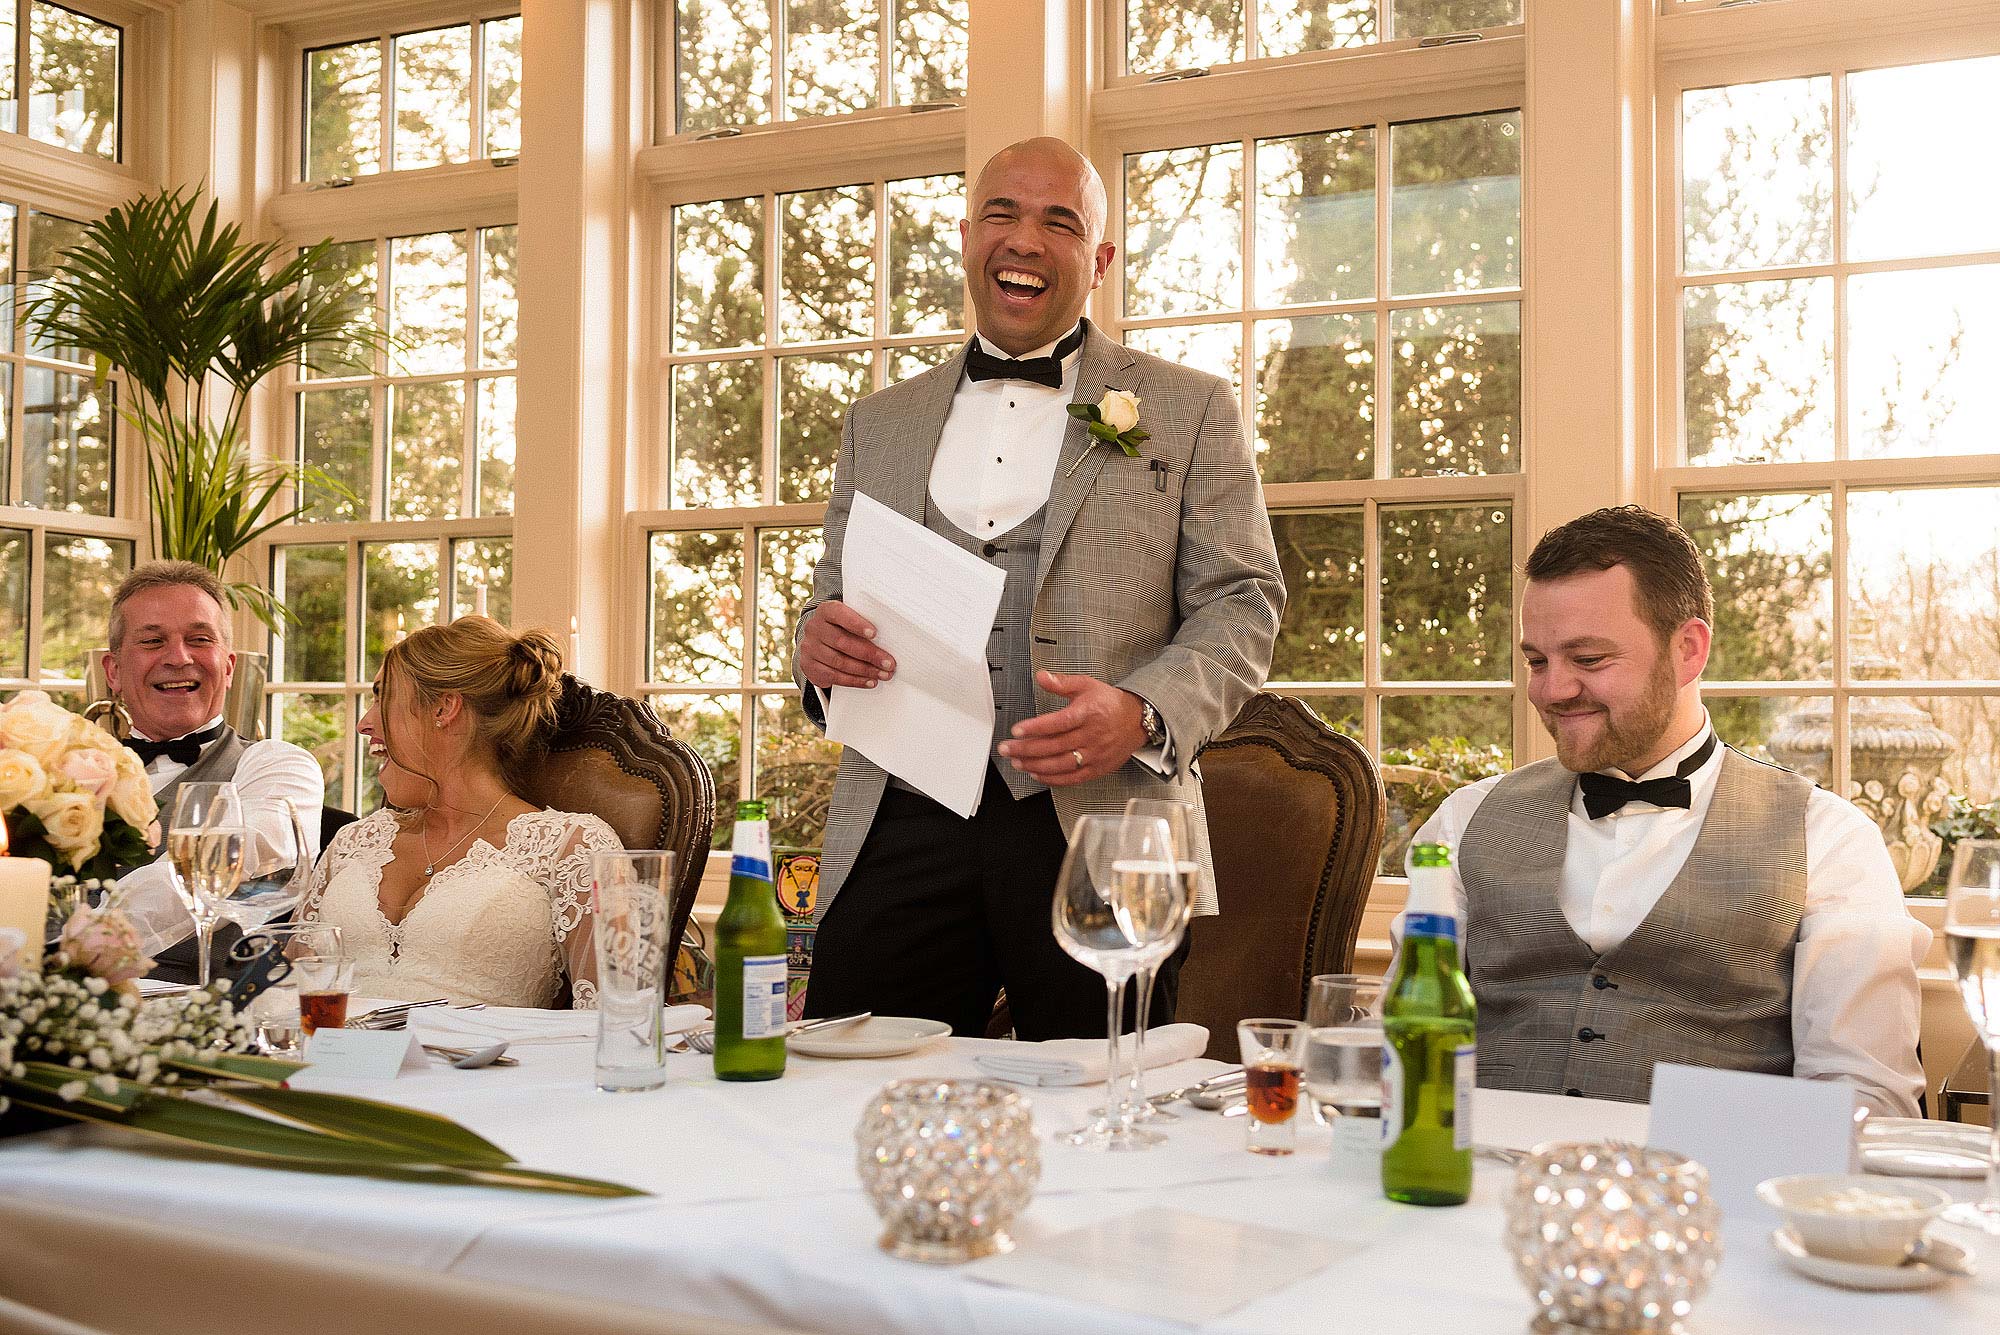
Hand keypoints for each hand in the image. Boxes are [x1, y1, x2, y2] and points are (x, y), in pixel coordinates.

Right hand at [799, 600, 894, 690]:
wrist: (819, 641)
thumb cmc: (843, 628)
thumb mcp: (850, 619)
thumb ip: (865, 622)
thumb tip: (893, 635)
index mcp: (826, 611)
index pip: (839, 614)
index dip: (856, 623)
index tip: (874, 633)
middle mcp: (814, 628)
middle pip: (842, 642)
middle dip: (869, 654)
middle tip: (889, 663)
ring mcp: (809, 648)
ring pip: (839, 662)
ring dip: (865, 670)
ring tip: (883, 674)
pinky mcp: (809, 666)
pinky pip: (833, 676)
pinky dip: (854, 681)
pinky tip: (869, 681)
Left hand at [997, 672, 1146, 786]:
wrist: (1137, 720)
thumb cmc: (1110, 704)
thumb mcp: (1086, 685)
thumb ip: (1062, 683)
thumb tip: (1042, 677)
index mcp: (1088, 714)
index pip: (1058, 723)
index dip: (1036, 728)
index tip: (1017, 730)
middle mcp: (1091, 736)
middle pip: (1054, 746)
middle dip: (1026, 749)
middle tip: (1007, 749)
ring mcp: (1094, 754)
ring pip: (1060, 764)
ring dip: (1035, 765)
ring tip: (1017, 762)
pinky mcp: (1097, 768)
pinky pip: (1072, 778)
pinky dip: (1053, 779)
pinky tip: (1037, 774)